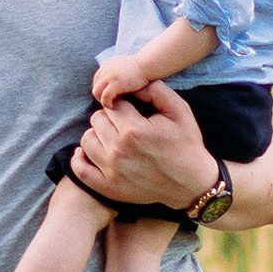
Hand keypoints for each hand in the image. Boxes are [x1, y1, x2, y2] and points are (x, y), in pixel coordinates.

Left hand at [72, 77, 213, 207]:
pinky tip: (91, 152)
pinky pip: (80, 169)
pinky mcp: (108, 187)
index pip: (112, 105)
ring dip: (97, 135)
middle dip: (109, 118)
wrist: (192, 184)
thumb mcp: (180, 111)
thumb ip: (156, 90)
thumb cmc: (186, 145)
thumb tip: (134, 84)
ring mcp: (111, 171)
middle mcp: (119, 150)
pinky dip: (81, 158)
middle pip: (97, 120)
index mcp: (134, 130)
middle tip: (124, 124)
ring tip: (112, 137)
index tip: (131, 110)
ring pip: (86, 140)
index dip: (122, 104)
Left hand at [93, 50, 151, 105]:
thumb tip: (116, 85)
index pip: (96, 82)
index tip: (110, 98)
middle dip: (101, 97)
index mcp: (106, 66)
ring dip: (102, 100)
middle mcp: (105, 70)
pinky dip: (107, 103)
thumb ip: (116, 74)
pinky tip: (113, 107)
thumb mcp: (123, 68)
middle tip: (110, 104)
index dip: (102, 91)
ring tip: (111, 106)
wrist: (147, 64)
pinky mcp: (115, 83)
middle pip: (95, 87)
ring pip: (97, 92)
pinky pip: (105, 96)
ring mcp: (109, 76)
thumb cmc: (140, 68)